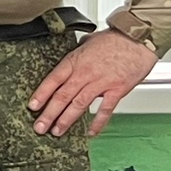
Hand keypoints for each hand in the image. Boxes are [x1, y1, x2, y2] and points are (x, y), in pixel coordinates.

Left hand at [26, 28, 156, 135]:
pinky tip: (90, 132)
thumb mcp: (87, 43)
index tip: (32, 107)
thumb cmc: (115, 39)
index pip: (53, 80)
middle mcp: (85, 73)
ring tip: (57, 131)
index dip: (41, 94)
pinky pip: (105, 110)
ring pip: (79, 105)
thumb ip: (77, 55)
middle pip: (62, 96)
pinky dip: (97, 122)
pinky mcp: (117, 90)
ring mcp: (101, 83)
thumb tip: (72, 60)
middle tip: (39, 127)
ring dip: (66, 120)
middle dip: (49, 114)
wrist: (138, 38)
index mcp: (75, 61)